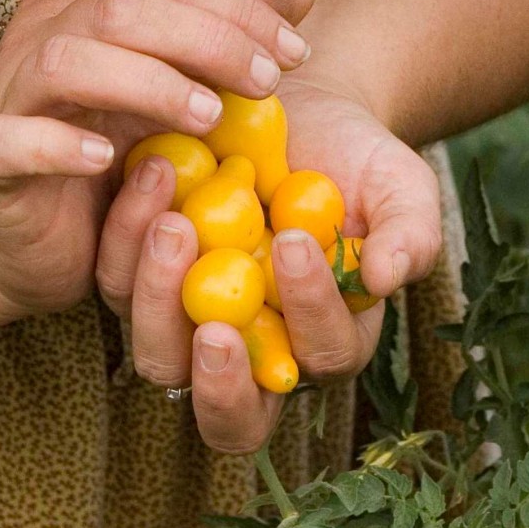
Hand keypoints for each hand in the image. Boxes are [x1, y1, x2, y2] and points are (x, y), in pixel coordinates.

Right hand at [0, 0, 317, 325]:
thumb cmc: (108, 163)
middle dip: (205, 40)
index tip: (295, 53)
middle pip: (122, 7)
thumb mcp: (176, 96)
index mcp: (88, 7)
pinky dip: (59, 145)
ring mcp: (10, 94)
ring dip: (146, 83)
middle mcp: (43, 35)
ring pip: (67, 61)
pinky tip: (109, 159)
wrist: (31, 239)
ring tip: (207, 117)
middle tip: (264, 82)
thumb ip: (228, 41)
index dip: (235, 9)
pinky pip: (10, 140)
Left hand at [95, 77, 441, 452]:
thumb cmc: (356, 161)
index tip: (296, 244)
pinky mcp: (144, 278)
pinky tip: (151, 179)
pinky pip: (118, 282)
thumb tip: (389, 278)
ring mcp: (191, 321)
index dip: (310, 314)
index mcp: (325, 339)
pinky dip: (126, 240)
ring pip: (160, 356)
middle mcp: (255, 352)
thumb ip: (411, 235)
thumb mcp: (400, 189)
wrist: (295, 114)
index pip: (321, 356)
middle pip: (229, 414)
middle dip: (219, 379)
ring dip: (159, 302)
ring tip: (174, 224)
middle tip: (215, 326)